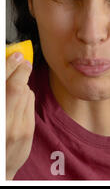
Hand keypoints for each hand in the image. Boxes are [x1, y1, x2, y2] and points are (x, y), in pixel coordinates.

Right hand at [6, 52, 34, 179]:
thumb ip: (1, 94)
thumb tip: (5, 73)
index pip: (3, 86)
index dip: (8, 67)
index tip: (14, 56)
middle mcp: (3, 124)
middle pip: (16, 87)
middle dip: (19, 70)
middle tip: (20, 59)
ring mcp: (17, 129)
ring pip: (25, 95)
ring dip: (22, 84)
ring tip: (15, 82)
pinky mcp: (27, 132)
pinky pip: (29, 106)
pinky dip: (25, 97)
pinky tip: (18, 99)